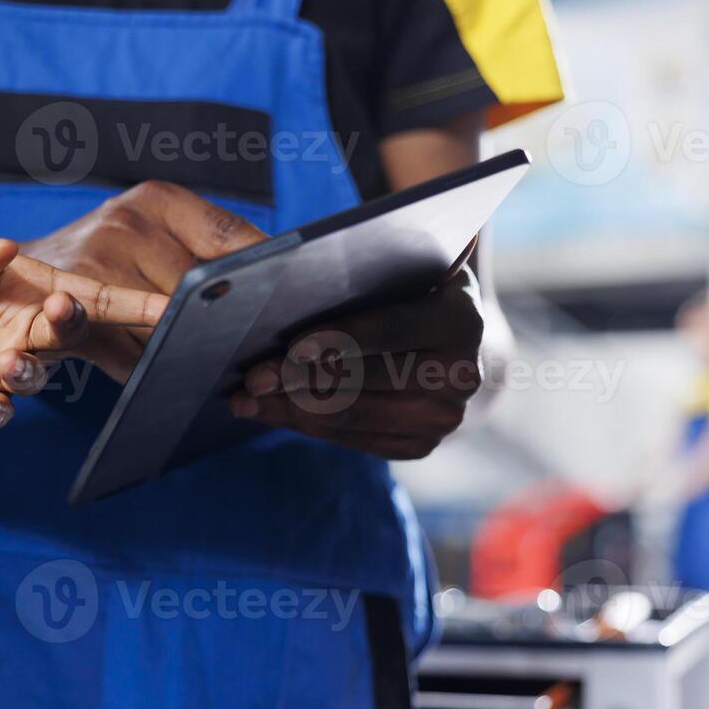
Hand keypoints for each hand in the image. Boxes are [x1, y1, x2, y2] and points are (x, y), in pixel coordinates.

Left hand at [0, 231, 167, 428]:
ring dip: (30, 371)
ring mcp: (2, 369)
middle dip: (74, 325)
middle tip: (61, 313)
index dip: (130, 301)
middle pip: (69, 333)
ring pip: (38, 376)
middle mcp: (22, 330)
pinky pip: (0, 412)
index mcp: (22, 289)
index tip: (169, 304)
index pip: (85, 294)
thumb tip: (6, 246)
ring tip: (5, 363)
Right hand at [28, 181, 267, 380]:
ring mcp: (93, 267)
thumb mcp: (149, 229)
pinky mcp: (69, 314)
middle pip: (201, 295)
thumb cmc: (101, 256)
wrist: (9, 276)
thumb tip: (275, 282)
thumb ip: (204, 247)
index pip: (230, 237)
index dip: (264, 271)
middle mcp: (124, 225)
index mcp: (155, 200)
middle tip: (245, 345)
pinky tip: (152, 367)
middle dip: (221, 324)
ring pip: (167, 332)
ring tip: (195, 356)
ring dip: (184, 352)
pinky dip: (146, 369)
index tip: (297, 298)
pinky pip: (131, 359)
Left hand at [230, 266, 485, 459]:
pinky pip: (347, 439)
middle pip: (362, 380)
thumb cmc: (415, 293)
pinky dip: (302, 423)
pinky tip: (268, 410)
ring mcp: (442, 419)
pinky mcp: (419, 446)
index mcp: (461, 320)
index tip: (289, 346)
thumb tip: (311, 266)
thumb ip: (379, 262)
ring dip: (289, 407)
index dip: (336, 339)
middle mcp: (461, 376)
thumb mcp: (410, 269)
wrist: (454, 347)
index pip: (388, 330)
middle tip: (251, 377)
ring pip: (347, 415)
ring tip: (246, 397)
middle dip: (299, 378)